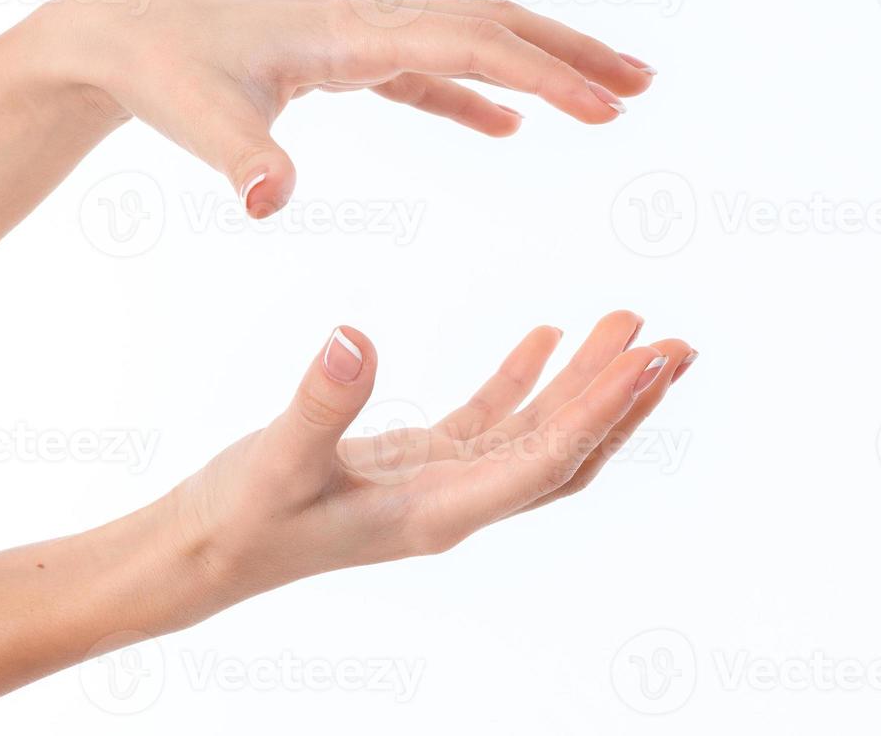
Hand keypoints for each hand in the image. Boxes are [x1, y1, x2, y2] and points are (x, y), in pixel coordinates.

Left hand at [31, 0, 657, 216]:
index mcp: (352, 33)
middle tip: (642, 85)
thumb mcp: (197, 118)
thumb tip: (275, 201)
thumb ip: (240, 158)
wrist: (121, 34)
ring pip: (472, 40)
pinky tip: (505, 128)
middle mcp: (370, 22)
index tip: (607, 108)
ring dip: (539, 64)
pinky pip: (431, 72)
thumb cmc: (161, 70)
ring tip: (605, 95)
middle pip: (494, 25)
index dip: (544, 74)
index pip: (471, 45)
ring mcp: (362, 37)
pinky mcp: (346, 59)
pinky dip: (477, 96)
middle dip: (571, 53)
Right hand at [162, 312, 694, 612]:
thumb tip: (354, 337)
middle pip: (565, 452)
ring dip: (583, 383)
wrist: (203, 553)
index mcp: (438, 515)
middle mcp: (455, 504)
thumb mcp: (274, 461)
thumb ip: (319, 405)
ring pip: (534, 433)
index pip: (545, 461)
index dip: (601, 412)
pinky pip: (488, 420)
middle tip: (676, 344)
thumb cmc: (236, 521)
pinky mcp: (415, 463)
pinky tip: (544, 337)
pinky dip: (522, 379)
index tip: (649, 360)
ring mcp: (440, 484)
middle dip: (622, 401)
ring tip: (628, 327)